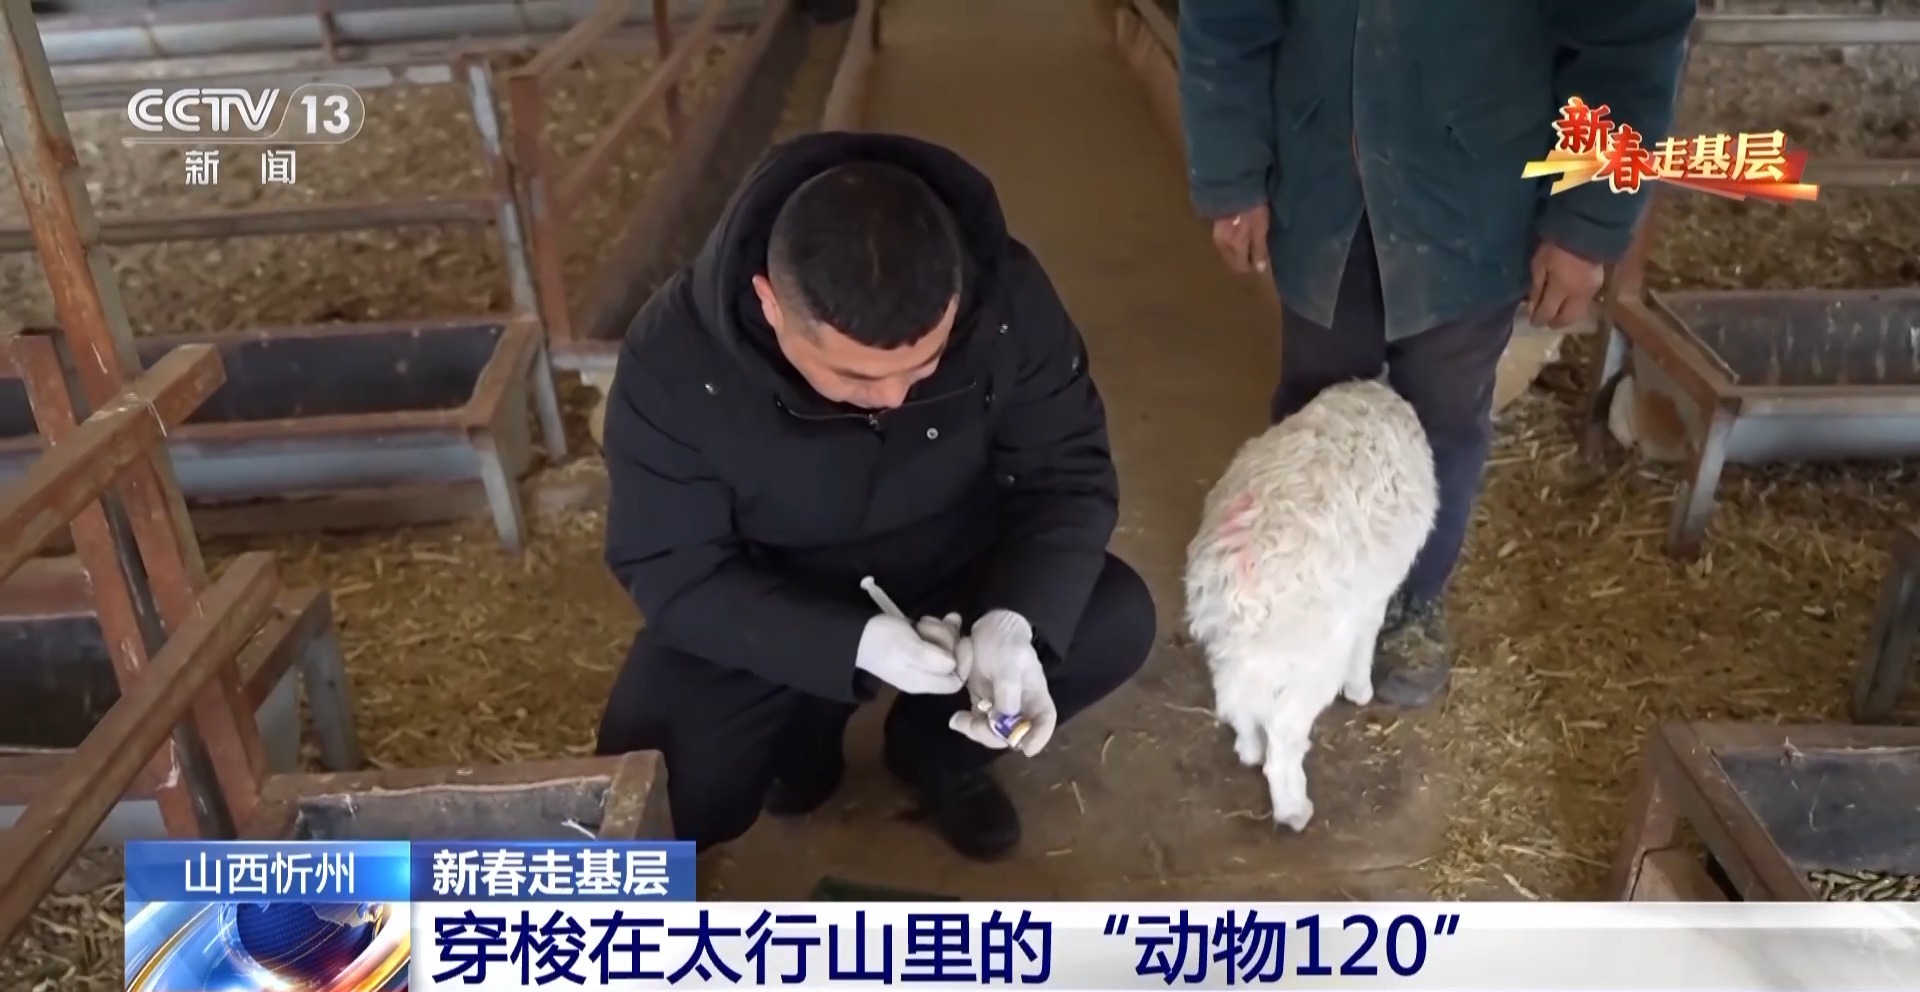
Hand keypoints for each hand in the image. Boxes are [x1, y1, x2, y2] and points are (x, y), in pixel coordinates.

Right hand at [854, 613, 964, 695]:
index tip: (962, 640)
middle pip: (953, 662)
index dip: (964, 661)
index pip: (956, 681)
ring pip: (946, 648)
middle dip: (950, 640)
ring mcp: (922, 661)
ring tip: (924, 621)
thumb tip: (953, 663)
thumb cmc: (880, 640)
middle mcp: (925, 675)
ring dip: (942, 630)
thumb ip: (929, 658)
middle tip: (938, 624)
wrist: (854, 634)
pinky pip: (936, 640)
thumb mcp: (905, 648)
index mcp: (922, 681)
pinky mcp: (919, 648)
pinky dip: (935, 627)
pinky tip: (923, 620)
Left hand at [947, 611, 1057, 756]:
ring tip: (959, 720)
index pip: (1045, 721)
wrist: (989, 629)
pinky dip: (967, 725)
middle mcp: (1021, 706)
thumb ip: (1008, 687)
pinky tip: (956, 718)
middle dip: (996, 736)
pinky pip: (978, 723)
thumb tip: (1006, 715)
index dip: (1040, 737)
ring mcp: (1001, 707)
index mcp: (1035, 695)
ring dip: (978, 732)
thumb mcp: (1010, 659)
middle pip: (1015, 733)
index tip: (1027, 750)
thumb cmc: (1007, 642)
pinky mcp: (984, 704)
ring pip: (994, 732)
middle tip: (975, 725)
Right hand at [1210, 204, 1269, 274]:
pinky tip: (1237, 236)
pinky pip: (1223, 243)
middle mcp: (1223, 246)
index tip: (1261, 264)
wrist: (1233, 187)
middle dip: (1242, 262)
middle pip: (1232, 261)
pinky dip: (1231, 245)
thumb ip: (1259, 249)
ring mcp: (1217, 236)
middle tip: (1255, 256)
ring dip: (1236, 253)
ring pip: (1226, 253)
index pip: (1241, 267)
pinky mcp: (1214, 227)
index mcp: (1235, 248)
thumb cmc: (1251, 209)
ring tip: (1247, 245)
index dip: (1251, 267)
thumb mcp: (1260, 229)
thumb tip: (1259, 269)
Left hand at [1528, 240, 1604, 329]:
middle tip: (1545, 322)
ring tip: (1557, 315)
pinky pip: (1586, 305)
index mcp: (1561, 288)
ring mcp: (1590, 291)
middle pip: (1567, 318)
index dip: (1539, 319)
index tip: (1533, 321)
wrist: (1587, 231)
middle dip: (1555, 323)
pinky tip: (1569, 304)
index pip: (1548, 312)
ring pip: (1579, 314)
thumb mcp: (1540, 264)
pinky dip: (1575, 308)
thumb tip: (1533, 309)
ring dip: (1567, 317)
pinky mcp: (1599, 285)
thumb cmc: (1557, 246)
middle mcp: (1577, 295)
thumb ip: (1537, 288)